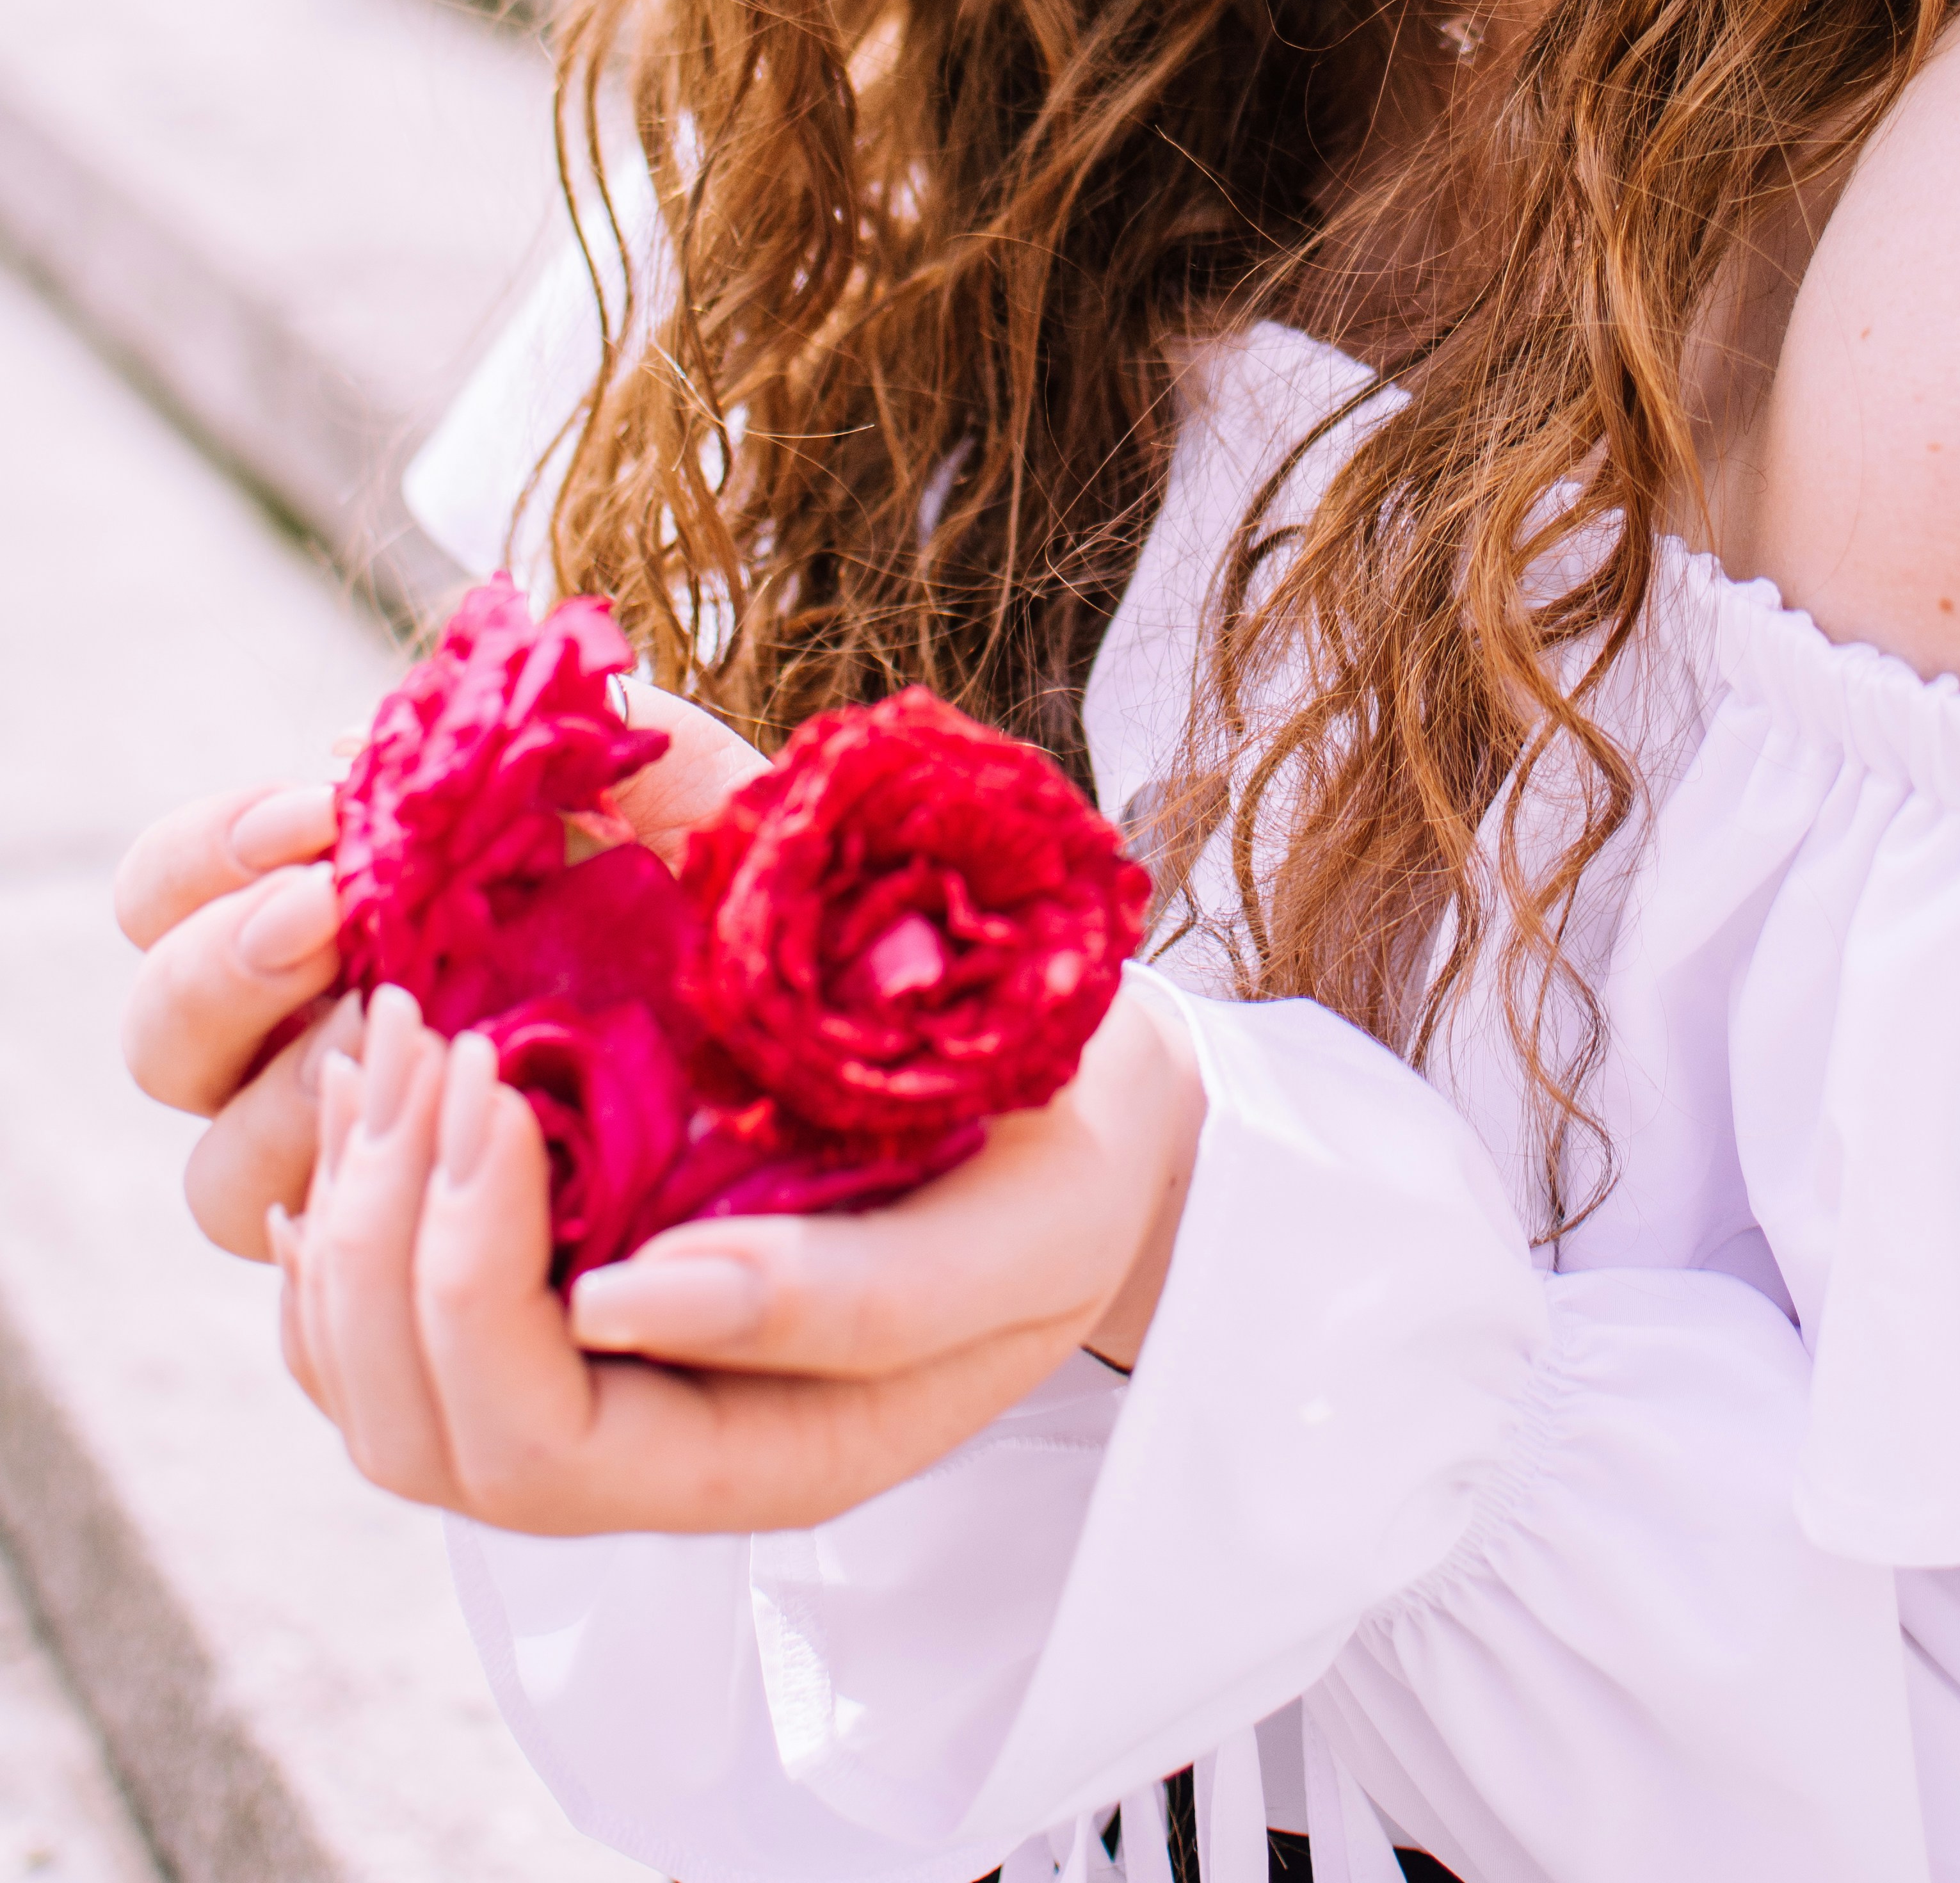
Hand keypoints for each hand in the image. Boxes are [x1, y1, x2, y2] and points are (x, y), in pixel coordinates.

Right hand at [116, 691, 769, 1261]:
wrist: (874, 1063)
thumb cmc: (754, 915)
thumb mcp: (695, 805)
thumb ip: (588, 745)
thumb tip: (429, 727)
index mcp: (332, 929)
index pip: (171, 892)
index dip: (210, 854)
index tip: (322, 815)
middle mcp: (309, 1054)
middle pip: (162, 1038)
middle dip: (227, 972)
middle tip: (338, 919)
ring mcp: (361, 1173)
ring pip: (224, 1179)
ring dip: (298, 1103)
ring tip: (427, 1043)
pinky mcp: (426, 1283)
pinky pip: (328, 1302)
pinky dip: (375, 1233)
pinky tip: (476, 1169)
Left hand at [281, 972, 1203, 1533]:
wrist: (1086, 1126)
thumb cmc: (1068, 1175)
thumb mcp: (1021, 1233)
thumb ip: (851, 1298)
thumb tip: (618, 1301)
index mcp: (759, 1457)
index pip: (533, 1444)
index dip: (478, 1281)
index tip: (498, 1079)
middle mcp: (648, 1449)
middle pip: (415, 1426)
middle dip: (387, 1230)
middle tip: (421, 1029)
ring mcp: (591, 1377)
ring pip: (370, 1373)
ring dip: (349, 1205)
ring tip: (385, 1034)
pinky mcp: (562, 1290)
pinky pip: (389, 1300)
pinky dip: (346, 1199)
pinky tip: (365, 1088)